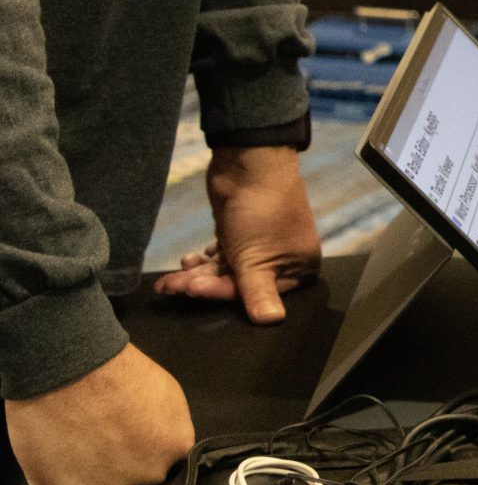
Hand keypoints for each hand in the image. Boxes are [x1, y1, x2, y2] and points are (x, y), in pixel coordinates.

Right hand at [5, 343, 194, 484]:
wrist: (68, 367)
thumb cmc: (118, 371)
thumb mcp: (167, 394)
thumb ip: (168, 427)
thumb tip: (160, 445)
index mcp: (174, 450)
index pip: (163, 462)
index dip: (142, 450)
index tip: (126, 437)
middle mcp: (146, 477)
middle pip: (132, 480)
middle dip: (118, 464)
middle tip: (97, 436)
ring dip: (86, 471)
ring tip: (73, 438)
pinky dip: (56, 475)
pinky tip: (54, 449)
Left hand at [153, 145, 319, 322]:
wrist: (248, 162)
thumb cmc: (260, 211)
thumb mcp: (256, 257)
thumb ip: (258, 291)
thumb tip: (271, 322)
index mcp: (299, 267)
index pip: (258, 294)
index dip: (221, 293)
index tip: (190, 290)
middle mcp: (284, 260)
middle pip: (240, 283)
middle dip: (204, 284)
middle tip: (171, 285)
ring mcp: (263, 246)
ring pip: (228, 271)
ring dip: (200, 274)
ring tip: (174, 273)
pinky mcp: (243, 234)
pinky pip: (224, 257)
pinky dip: (206, 261)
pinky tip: (188, 261)